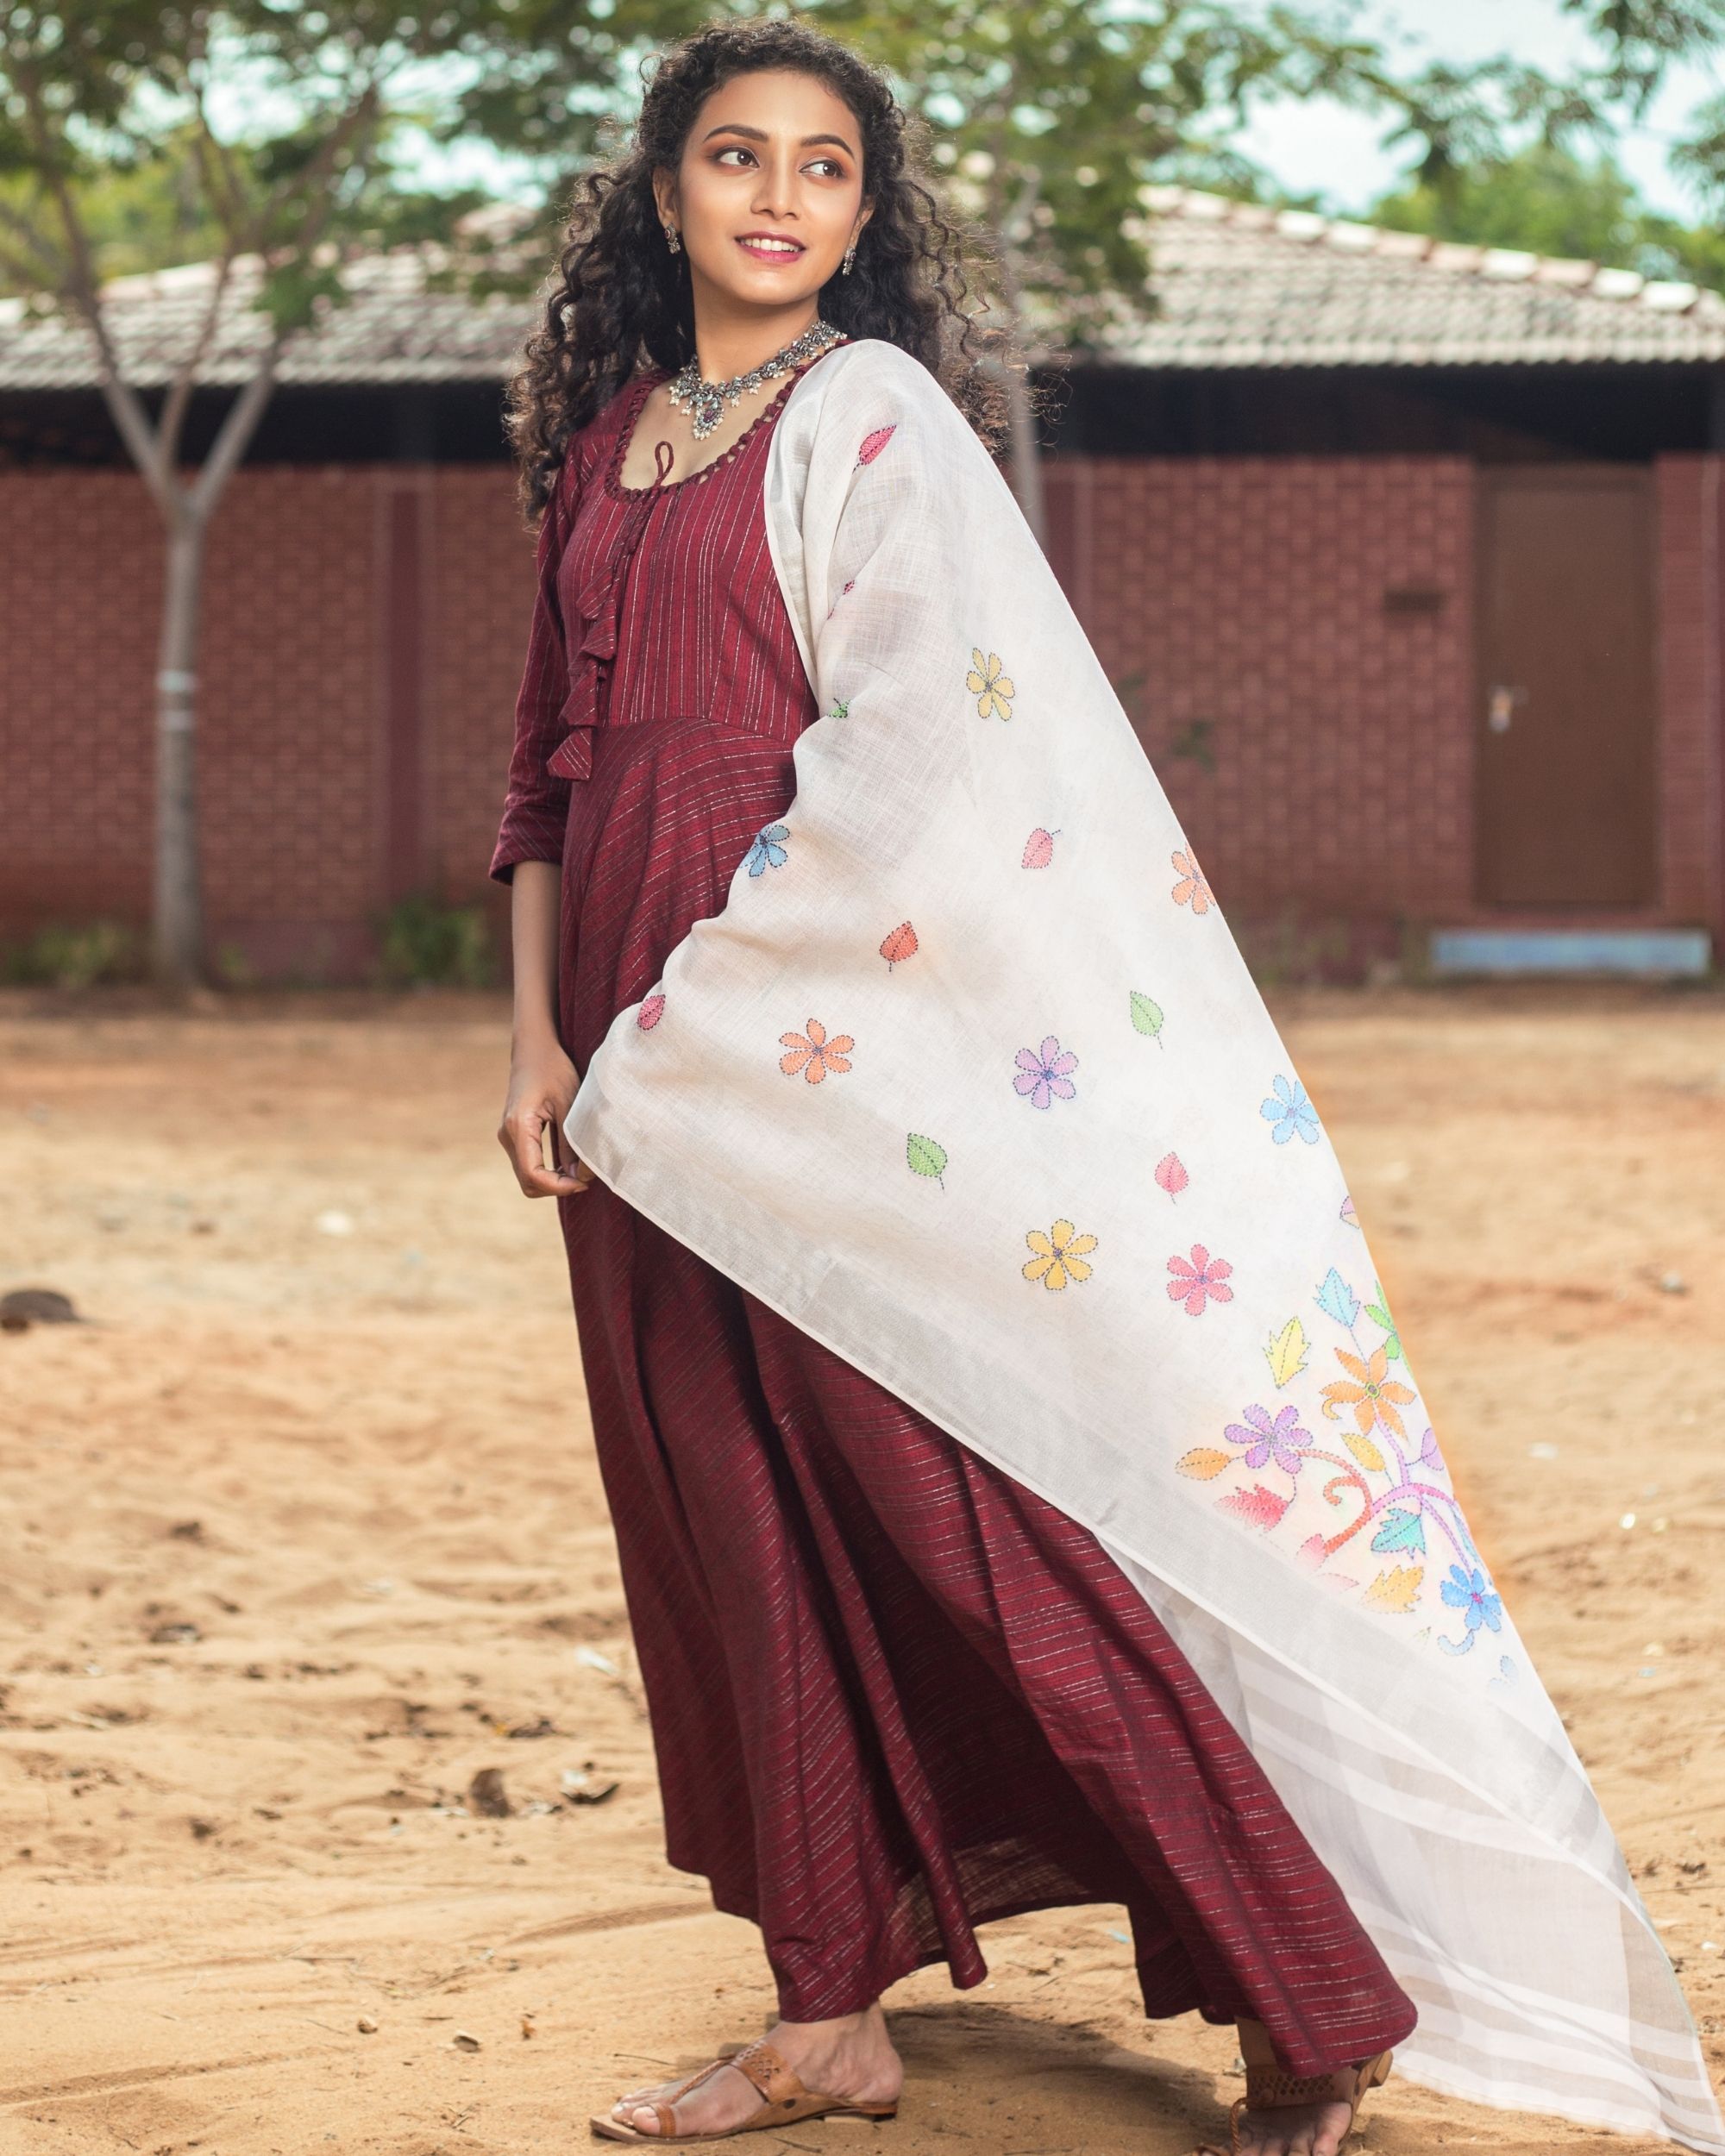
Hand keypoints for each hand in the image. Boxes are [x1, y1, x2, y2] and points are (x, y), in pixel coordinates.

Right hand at [499, 1039, 593, 1198]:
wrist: (534, 1048)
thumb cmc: (553, 1068)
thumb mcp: (569, 1103)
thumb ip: (570, 1142)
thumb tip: (577, 1175)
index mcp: (519, 1126)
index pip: (533, 1174)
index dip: (559, 1187)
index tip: (582, 1182)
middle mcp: (508, 1135)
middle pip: (527, 1182)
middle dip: (556, 1188)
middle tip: (583, 1179)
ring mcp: (508, 1136)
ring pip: (526, 1176)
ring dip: (552, 1181)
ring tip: (578, 1171)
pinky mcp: (514, 1135)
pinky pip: (528, 1164)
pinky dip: (546, 1171)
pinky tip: (567, 1163)